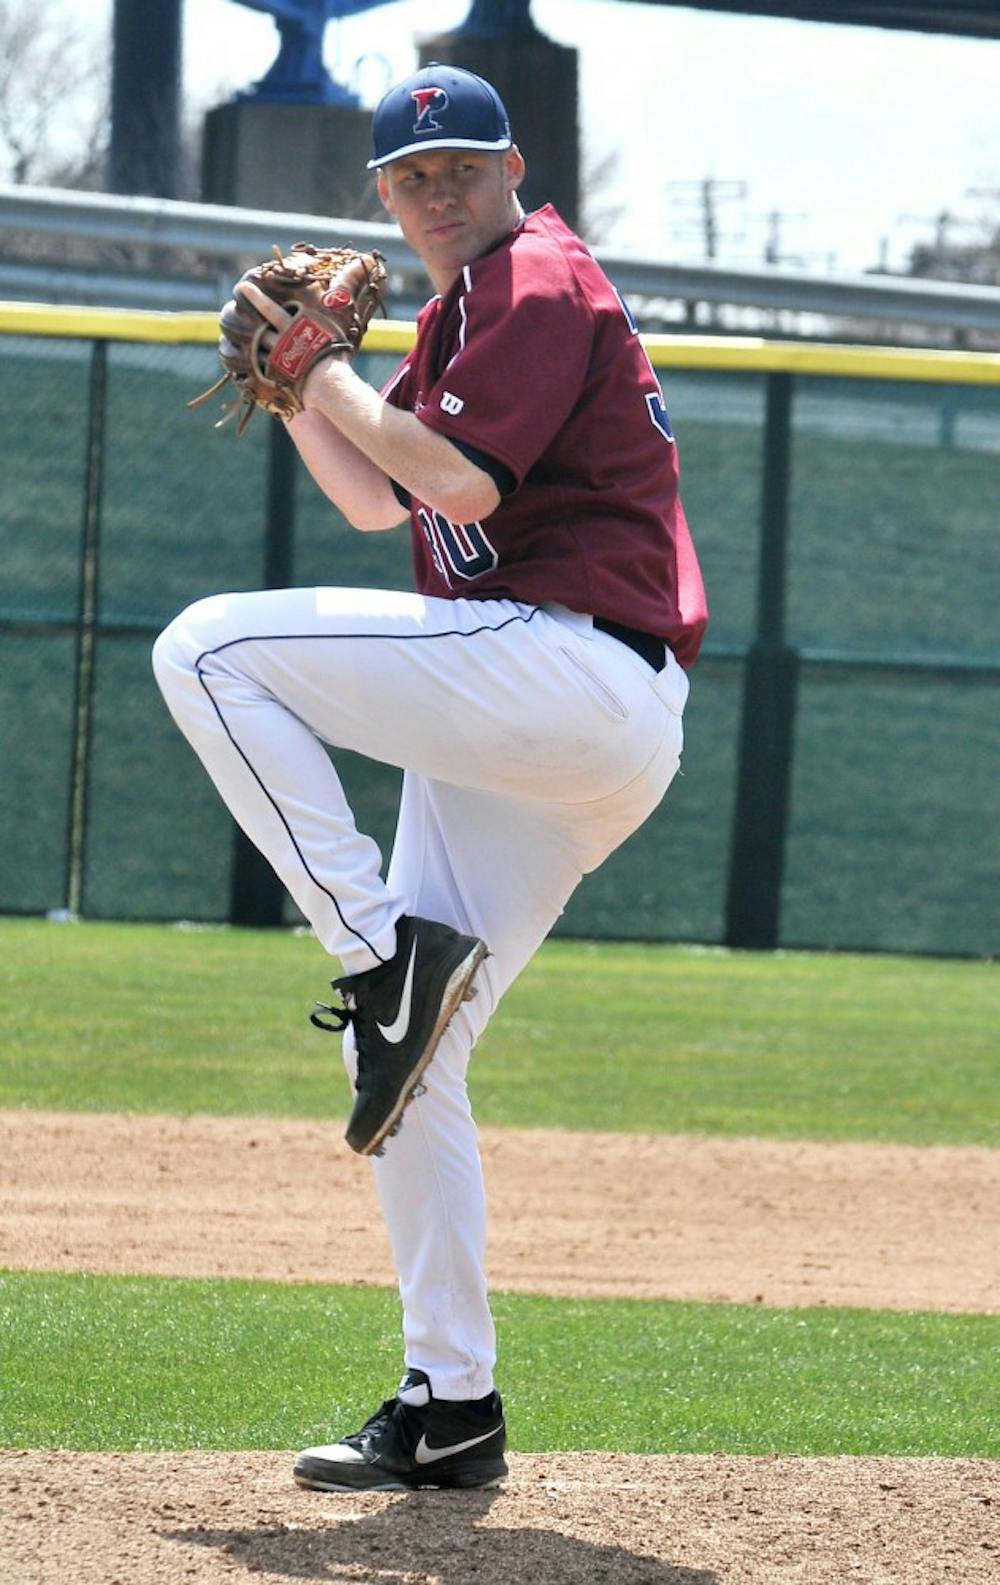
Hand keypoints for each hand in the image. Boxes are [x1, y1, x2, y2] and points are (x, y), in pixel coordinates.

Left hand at [238, 278, 351, 407]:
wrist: (325, 381)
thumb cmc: (333, 344)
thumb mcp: (340, 310)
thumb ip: (347, 285)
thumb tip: (364, 258)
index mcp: (290, 323)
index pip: (267, 307)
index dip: (254, 297)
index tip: (241, 288)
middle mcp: (277, 341)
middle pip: (254, 329)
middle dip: (240, 321)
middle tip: (227, 315)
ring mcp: (272, 363)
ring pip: (252, 353)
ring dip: (241, 348)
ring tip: (229, 345)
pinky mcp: (272, 382)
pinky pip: (255, 378)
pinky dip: (247, 375)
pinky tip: (239, 374)